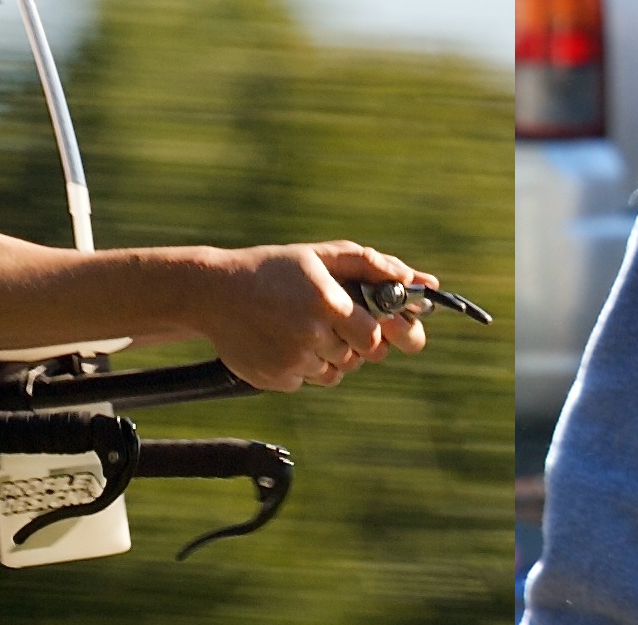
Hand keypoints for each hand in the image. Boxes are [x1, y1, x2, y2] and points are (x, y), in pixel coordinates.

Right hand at [196, 240, 435, 391]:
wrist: (214, 292)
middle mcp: (310, 334)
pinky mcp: (276, 380)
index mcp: (327, 302)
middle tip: (331, 321)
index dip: (376, 331)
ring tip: (301, 327)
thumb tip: (423, 281)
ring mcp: (292, 361)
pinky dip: (304, 366)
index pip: (375, 336)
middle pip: (359, 357)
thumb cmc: (276, 269)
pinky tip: (283, 340)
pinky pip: (309, 381)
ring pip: (336, 372)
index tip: (369, 323)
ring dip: (329, 354)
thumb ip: (374, 265)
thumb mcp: (323, 256)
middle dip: (353, 341)